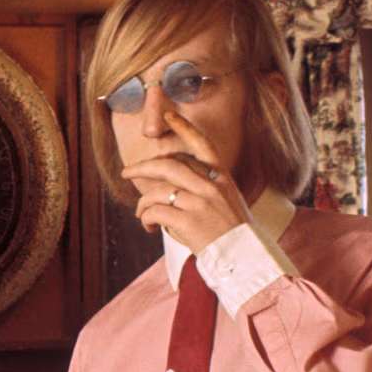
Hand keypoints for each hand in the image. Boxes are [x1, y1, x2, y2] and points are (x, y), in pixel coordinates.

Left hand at [124, 110, 253, 251]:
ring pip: (157, 190)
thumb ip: (203, 188)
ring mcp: (200, 203)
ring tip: (142, 215)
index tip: (168, 115)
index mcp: (222, 178)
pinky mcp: (189, 222)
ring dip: (142, 203)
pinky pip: (155, 211)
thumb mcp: (227, 201)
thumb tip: (169, 185)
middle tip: (126, 173)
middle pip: (169, 165)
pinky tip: (149, 228)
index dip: (185, 128)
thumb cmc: (233, 232)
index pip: (203, 145)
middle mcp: (211, 186)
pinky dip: (146, 218)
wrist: (244, 256)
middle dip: (143, 167)